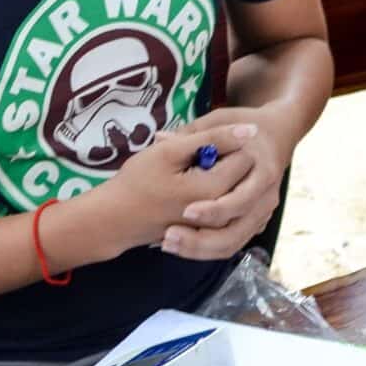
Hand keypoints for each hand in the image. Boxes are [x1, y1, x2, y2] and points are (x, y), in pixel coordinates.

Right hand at [68, 128, 262, 265]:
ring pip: (236, 194)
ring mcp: (217, 227)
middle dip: (226, 162)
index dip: (228, 144)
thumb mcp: (171, 152)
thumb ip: (212, 139)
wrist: (113, 220)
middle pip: (243, 176)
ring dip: (223, 179)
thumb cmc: (137, 182)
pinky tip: (194, 189)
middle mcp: (223, 212)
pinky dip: (218, 197)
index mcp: (215, 188)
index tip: (202, 146)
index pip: (244, 156)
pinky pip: (227, 212)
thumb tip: (251, 130)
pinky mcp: (209, 235)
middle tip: (195, 161)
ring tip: (193, 175)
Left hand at [170, 105, 294, 255]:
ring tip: (169, 245)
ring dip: (200, 249)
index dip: (212, 209)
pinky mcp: (254, 222)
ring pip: (233, 243)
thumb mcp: (220, 120)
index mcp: (261, 170)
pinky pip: (232, 245)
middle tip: (169, 236)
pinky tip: (181, 245)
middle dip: (201, 239)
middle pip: (236, 229)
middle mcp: (266, 195)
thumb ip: (192, 133)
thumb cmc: (244, 126)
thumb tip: (161, 139)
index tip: (184, 212)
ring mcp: (262, 211)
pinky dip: (207, 250)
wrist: (276, 135)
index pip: (239, 199)